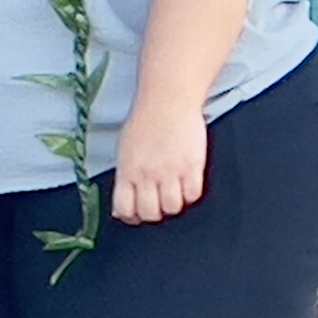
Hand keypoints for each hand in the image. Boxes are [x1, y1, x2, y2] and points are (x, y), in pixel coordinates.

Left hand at [112, 100, 209, 224]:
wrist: (167, 101)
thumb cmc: (145, 121)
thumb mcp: (125, 150)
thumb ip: (126, 176)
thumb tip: (124, 201)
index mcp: (127, 171)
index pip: (125, 208)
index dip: (131, 217)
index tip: (136, 215)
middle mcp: (147, 175)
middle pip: (150, 213)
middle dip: (154, 214)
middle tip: (158, 205)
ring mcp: (170, 171)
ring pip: (173, 207)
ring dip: (174, 205)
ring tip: (174, 194)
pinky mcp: (192, 166)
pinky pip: (193, 194)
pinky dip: (191, 195)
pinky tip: (187, 184)